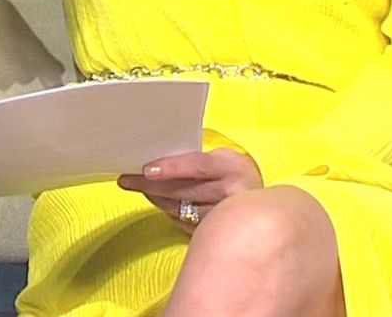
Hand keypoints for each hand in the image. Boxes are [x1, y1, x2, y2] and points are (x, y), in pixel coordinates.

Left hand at [117, 149, 261, 232]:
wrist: (263, 204)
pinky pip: (185, 224)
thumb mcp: (221, 158)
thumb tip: (155, 161)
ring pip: (181, 209)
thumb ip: (195, 159)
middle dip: (151, 185)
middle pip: (184, 190)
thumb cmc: (232, 174)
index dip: (171, 168)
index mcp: (232, 167)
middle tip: (127, 179)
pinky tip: (160, 203)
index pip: (197, 166)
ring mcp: (226, 218)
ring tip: (140, 188)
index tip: (146, 170)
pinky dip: (169, 212)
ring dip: (156, 199)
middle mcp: (233, 193)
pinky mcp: (218, 234)